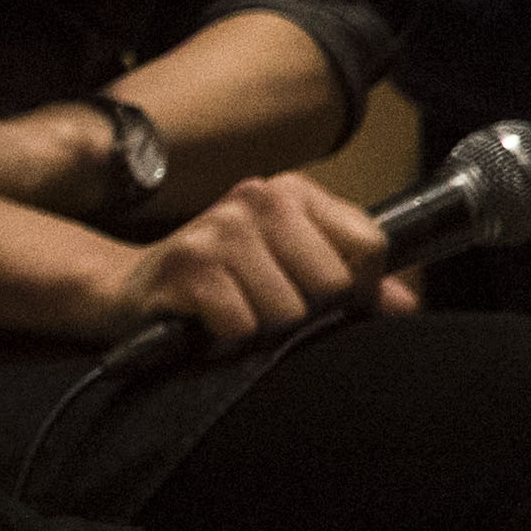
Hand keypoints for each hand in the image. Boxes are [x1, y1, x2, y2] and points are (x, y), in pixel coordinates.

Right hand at [89, 172, 411, 355]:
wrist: (126, 289)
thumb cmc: (217, 280)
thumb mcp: (287, 266)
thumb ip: (351, 281)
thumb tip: (404, 305)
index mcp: (290, 191)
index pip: (369, 246)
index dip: (355, 287)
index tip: (321, 297)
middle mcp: (255, 198)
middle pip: (331, 284)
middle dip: (303, 312)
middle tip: (264, 306)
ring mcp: (220, 230)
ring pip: (288, 312)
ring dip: (261, 329)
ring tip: (234, 314)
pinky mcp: (189, 266)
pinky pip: (244, 325)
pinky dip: (228, 339)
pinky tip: (208, 323)